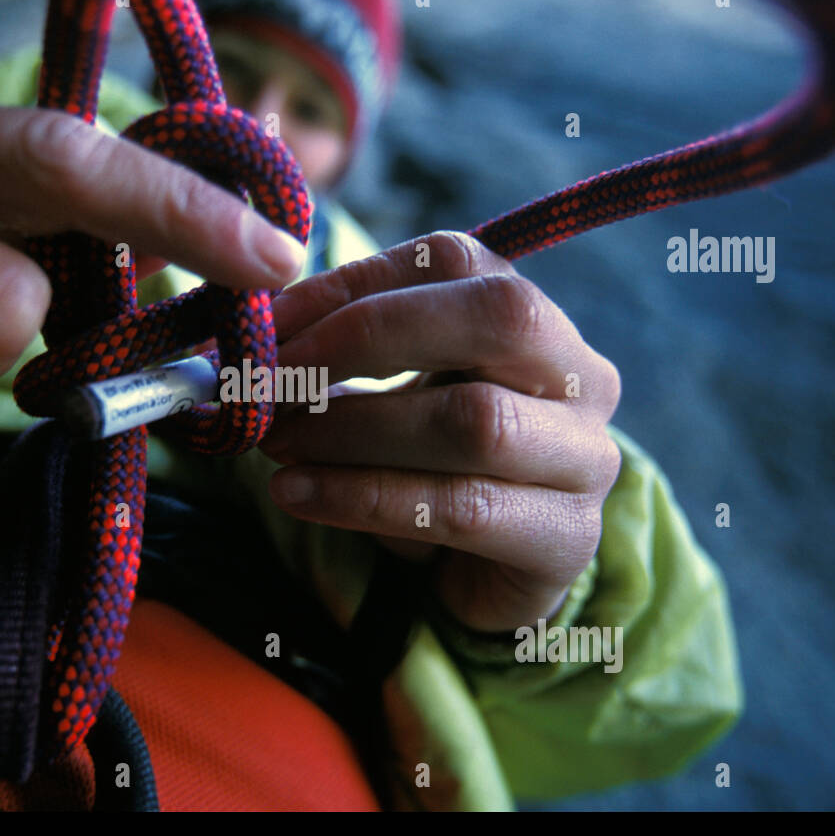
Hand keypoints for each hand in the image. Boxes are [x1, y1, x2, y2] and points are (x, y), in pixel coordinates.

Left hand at [260, 231, 621, 631]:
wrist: (489, 575)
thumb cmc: (430, 468)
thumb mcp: (389, 396)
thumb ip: (336, 358)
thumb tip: (247, 338)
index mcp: (533, 317)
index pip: (452, 260)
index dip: (351, 282)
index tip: (266, 324)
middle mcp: (580, 375)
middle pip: (497, 318)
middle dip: (367, 339)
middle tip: (273, 378)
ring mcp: (586, 458)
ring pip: (475, 422)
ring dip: (353, 430)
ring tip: (275, 445)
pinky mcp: (567, 538)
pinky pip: (460, 508)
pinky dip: (364, 498)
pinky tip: (297, 496)